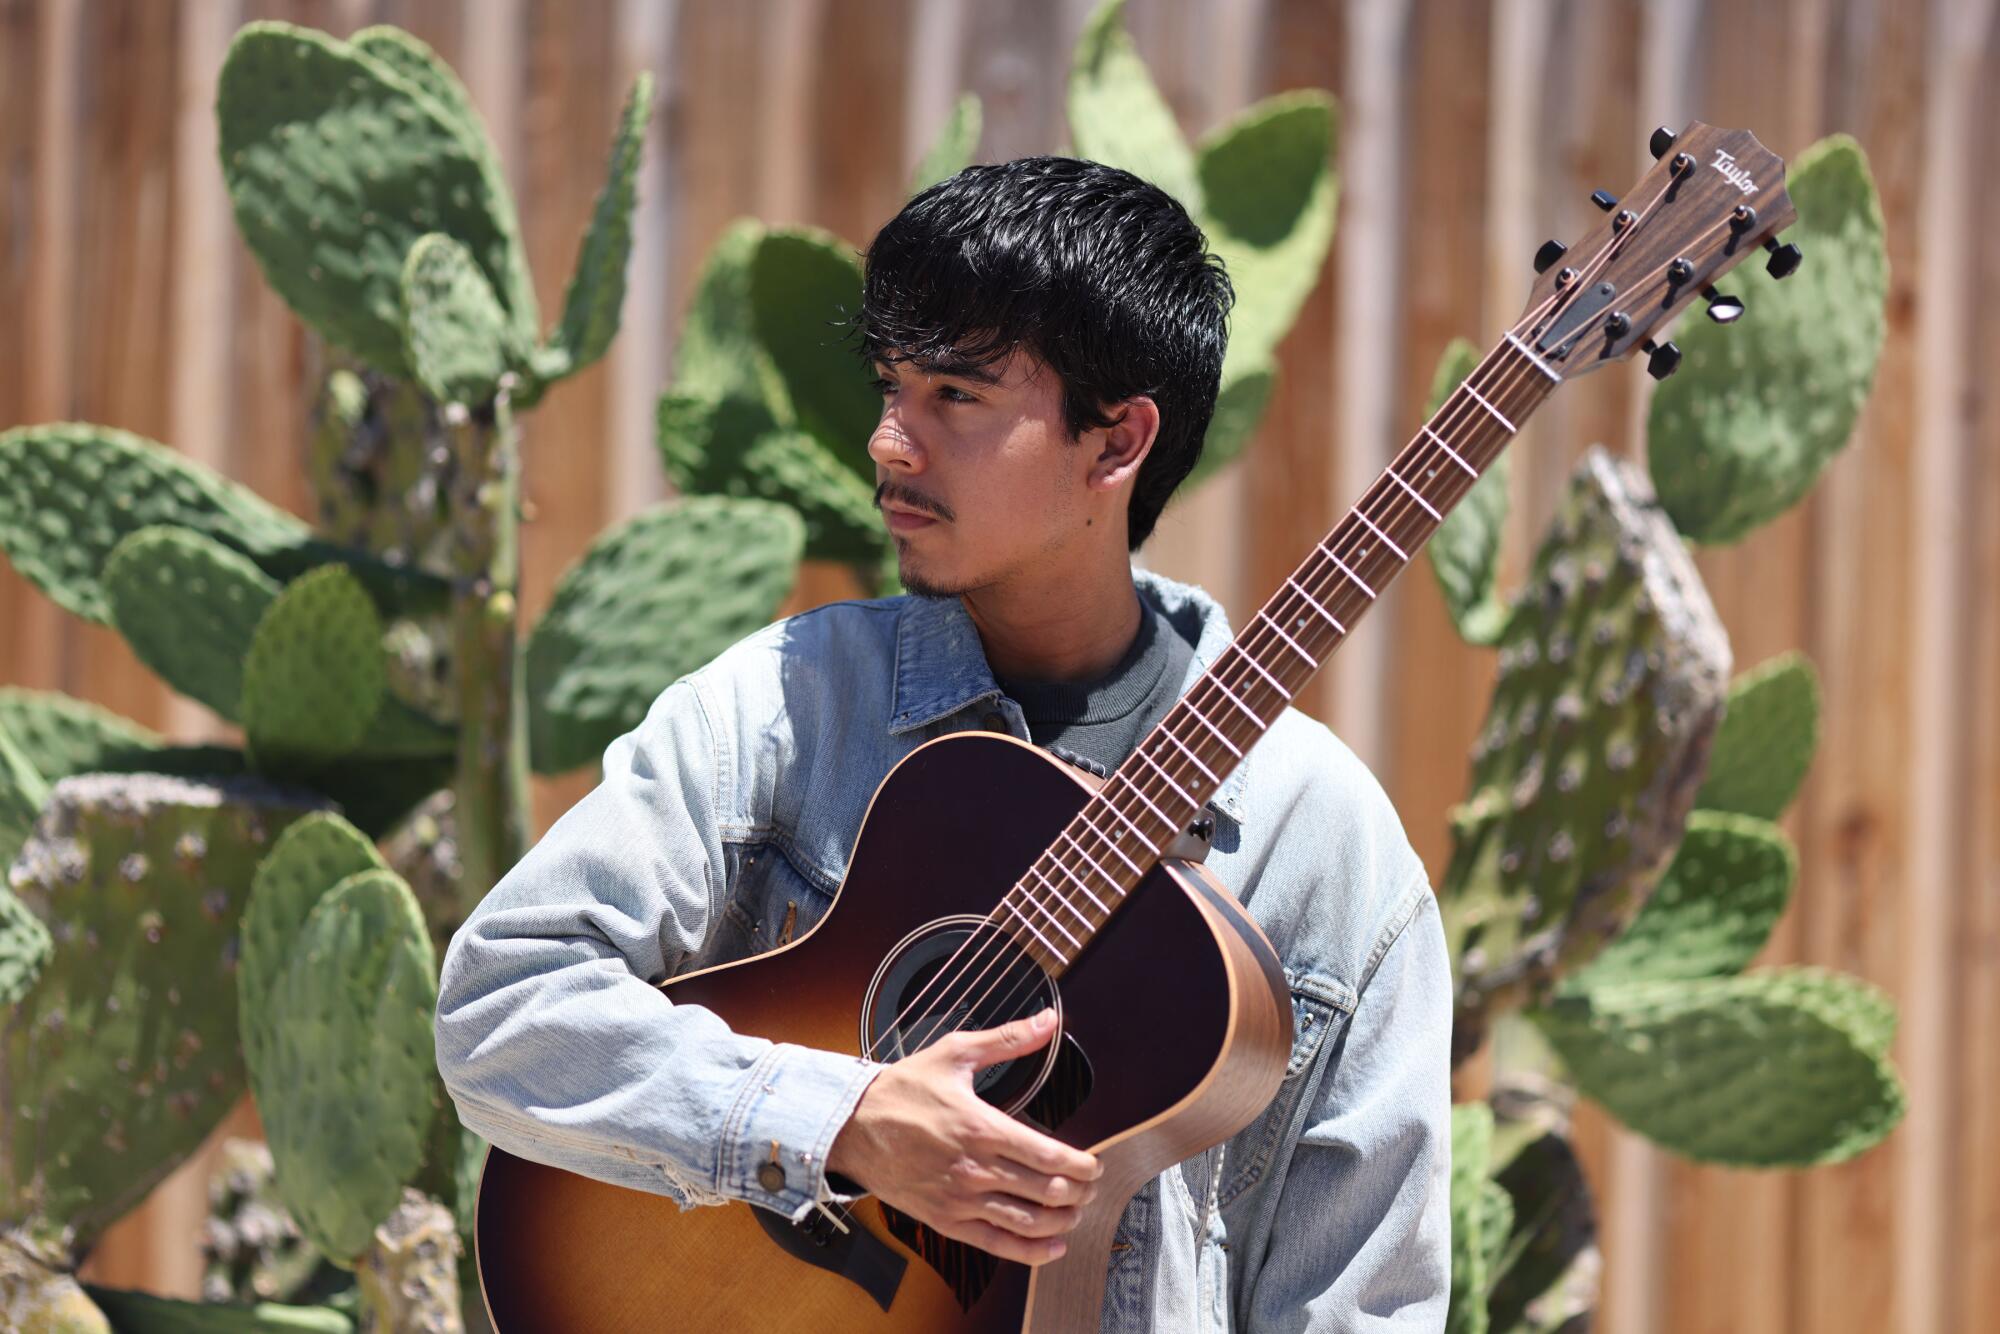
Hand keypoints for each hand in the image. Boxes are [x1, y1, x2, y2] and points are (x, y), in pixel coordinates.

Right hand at [827, 1007, 1102, 1264]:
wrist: (851, 1126)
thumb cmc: (903, 1089)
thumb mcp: (955, 1053)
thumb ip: (1007, 1040)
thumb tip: (1049, 1020)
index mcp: (981, 1126)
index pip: (1049, 1155)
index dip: (1082, 1166)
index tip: (1094, 1164)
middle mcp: (974, 1168)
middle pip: (1045, 1191)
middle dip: (1079, 1192)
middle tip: (1090, 1186)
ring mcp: (959, 1199)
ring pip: (1027, 1222)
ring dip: (1062, 1220)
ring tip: (1076, 1211)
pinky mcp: (945, 1221)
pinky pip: (997, 1244)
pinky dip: (1031, 1251)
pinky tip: (1053, 1245)